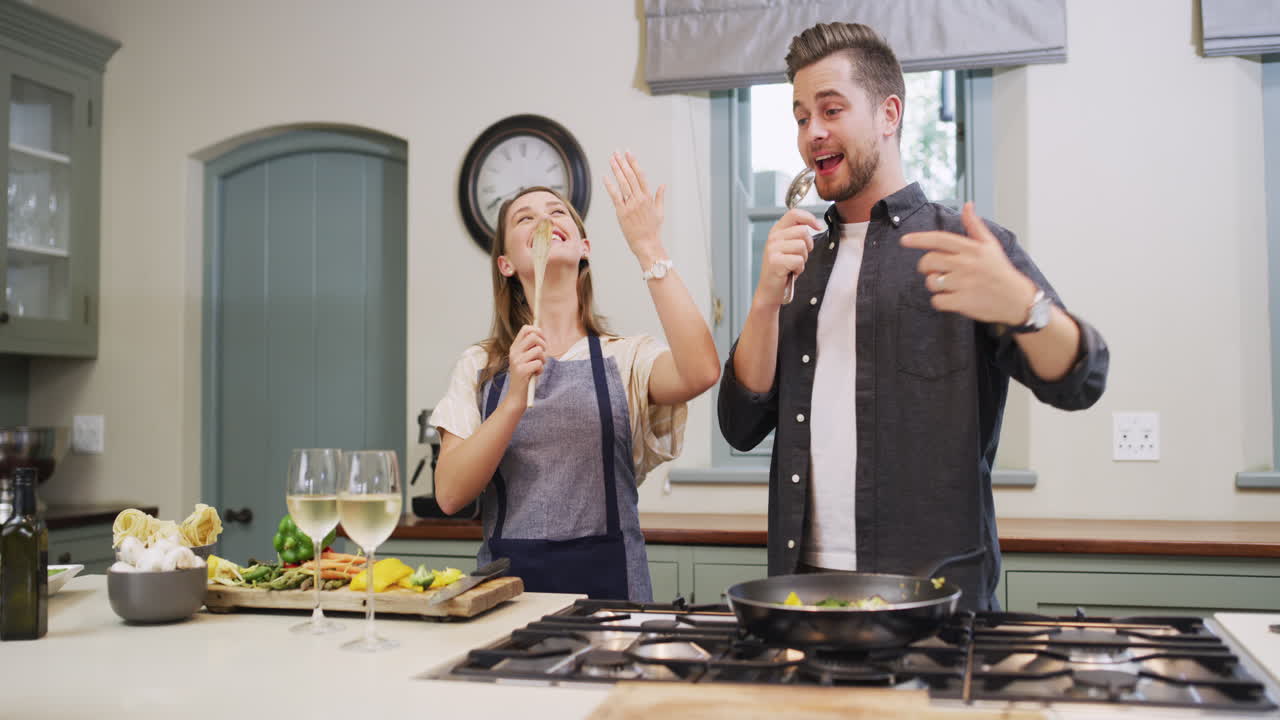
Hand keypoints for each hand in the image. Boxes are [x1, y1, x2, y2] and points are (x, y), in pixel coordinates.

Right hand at [504, 325, 546, 408]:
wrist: (516, 396)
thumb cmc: (525, 376)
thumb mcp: (526, 359)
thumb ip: (531, 347)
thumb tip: (540, 332)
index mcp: (514, 347)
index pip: (526, 329)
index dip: (537, 331)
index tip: (543, 340)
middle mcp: (514, 352)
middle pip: (534, 336)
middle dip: (543, 344)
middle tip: (543, 354)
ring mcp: (517, 361)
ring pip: (538, 350)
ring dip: (543, 359)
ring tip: (538, 367)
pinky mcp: (521, 371)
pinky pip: (539, 363)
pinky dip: (541, 370)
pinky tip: (536, 374)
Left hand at [603, 151, 665, 267]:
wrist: (647, 244)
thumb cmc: (653, 230)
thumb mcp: (660, 212)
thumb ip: (659, 197)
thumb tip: (662, 185)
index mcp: (648, 197)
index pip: (640, 175)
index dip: (633, 163)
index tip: (628, 153)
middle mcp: (640, 199)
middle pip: (630, 176)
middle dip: (623, 163)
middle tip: (616, 152)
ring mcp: (631, 205)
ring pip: (623, 183)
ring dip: (616, 170)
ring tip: (611, 159)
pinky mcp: (622, 213)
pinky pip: (615, 196)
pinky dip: (610, 186)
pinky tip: (605, 177)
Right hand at [753, 208, 821, 306]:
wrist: (770, 290)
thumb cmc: (782, 269)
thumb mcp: (788, 247)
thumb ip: (797, 234)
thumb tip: (815, 224)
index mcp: (776, 231)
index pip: (794, 214)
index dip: (809, 218)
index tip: (818, 226)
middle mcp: (773, 238)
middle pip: (802, 231)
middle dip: (808, 245)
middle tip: (800, 256)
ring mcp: (772, 249)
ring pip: (802, 246)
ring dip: (803, 259)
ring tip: (794, 265)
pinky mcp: (775, 262)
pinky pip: (798, 260)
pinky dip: (799, 269)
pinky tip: (791, 272)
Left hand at [900, 202, 1036, 324]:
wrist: (1017, 300)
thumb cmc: (1000, 272)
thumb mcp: (991, 245)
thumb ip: (975, 225)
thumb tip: (967, 204)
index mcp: (972, 248)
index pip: (940, 239)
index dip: (919, 239)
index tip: (904, 240)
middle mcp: (966, 264)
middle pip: (928, 261)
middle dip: (925, 267)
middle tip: (935, 270)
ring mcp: (964, 283)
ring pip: (931, 282)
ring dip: (935, 285)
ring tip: (949, 285)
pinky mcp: (962, 302)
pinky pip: (937, 300)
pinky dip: (941, 301)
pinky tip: (953, 298)